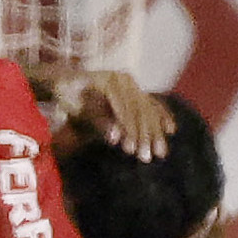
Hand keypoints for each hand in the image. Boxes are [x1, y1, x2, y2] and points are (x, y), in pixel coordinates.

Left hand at [53, 68, 175, 161]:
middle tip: (147, 157)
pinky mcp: (134, 90)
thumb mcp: (76, 107)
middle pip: (139, 110)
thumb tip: (116, 136)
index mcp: (110, 80)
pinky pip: (152, 104)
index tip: (131, 150)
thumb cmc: (67, 95)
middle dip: (145, 135)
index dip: (128, 129)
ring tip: (161, 153)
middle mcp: (124, 80)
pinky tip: (171, 129)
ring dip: (155, 132)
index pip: (124, 108)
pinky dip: (162, 117)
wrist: (66, 80)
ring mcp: (131, 84)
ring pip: (147, 110)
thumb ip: (97, 120)